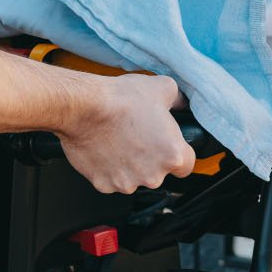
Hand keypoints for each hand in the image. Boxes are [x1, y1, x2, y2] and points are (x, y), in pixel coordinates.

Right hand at [59, 73, 196, 193]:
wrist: (84, 107)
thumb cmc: (120, 100)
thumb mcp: (161, 87)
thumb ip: (177, 99)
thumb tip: (180, 102)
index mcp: (172, 155)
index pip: (187, 165)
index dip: (178, 153)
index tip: (168, 145)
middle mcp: (152, 175)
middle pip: (159, 172)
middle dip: (151, 157)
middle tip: (139, 135)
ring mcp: (127, 183)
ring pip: (134, 177)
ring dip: (130, 164)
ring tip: (119, 139)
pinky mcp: (104, 185)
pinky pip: (111, 179)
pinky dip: (109, 167)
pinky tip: (105, 148)